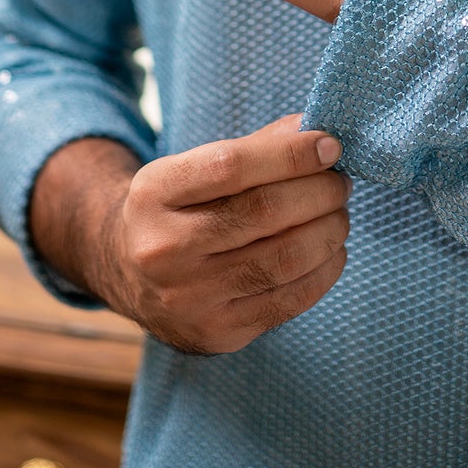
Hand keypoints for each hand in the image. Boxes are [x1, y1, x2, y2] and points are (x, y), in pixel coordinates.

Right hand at [34, 117, 351, 355]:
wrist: (125, 273)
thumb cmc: (177, 208)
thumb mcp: (193, 167)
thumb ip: (256, 148)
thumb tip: (316, 133)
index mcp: (155, 193)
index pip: (233, 166)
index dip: (291, 154)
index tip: (330, 146)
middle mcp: (164, 249)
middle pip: (264, 213)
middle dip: (320, 193)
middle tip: (341, 183)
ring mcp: (189, 298)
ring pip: (283, 260)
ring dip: (329, 231)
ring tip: (339, 215)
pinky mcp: (217, 334)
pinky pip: (288, 301)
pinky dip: (324, 272)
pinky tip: (332, 251)